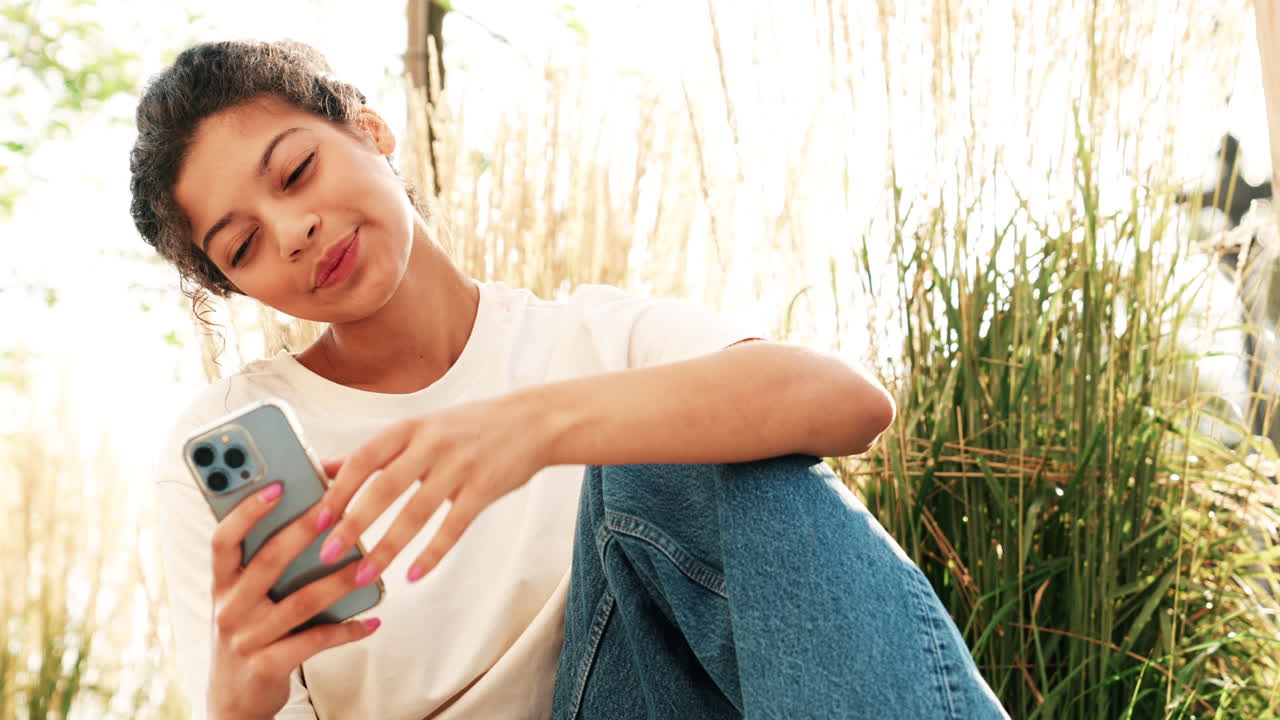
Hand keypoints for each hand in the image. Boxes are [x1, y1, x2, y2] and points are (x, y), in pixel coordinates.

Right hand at [206, 462, 380, 719]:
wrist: (234, 700)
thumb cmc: (249, 634)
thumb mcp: (243, 599)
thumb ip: (263, 564)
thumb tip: (313, 516)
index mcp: (222, 584)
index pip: (224, 539)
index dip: (247, 510)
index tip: (276, 484)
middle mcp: (229, 608)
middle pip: (267, 560)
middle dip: (303, 531)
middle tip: (337, 510)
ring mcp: (246, 638)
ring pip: (300, 601)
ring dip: (339, 581)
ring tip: (370, 566)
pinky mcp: (267, 665)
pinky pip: (314, 641)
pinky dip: (347, 630)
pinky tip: (372, 620)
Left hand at [314, 393, 551, 585]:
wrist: (533, 421)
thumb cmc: (470, 427)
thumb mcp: (420, 429)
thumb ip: (376, 452)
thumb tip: (324, 470)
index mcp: (410, 427)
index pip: (364, 458)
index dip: (338, 490)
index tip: (315, 519)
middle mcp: (432, 443)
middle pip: (384, 487)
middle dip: (353, 524)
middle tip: (327, 555)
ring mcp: (460, 466)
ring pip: (416, 512)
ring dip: (388, 547)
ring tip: (366, 575)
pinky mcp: (485, 488)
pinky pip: (454, 526)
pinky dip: (432, 553)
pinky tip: (414, 574)